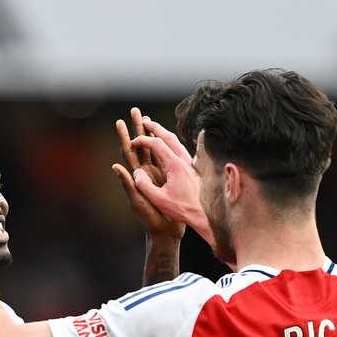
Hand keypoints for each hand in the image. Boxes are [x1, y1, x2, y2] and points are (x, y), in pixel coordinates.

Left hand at [111, 107, 184, 240]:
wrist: (166, 230)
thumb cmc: (149, 218)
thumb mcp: (137, 200)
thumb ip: (127, 184)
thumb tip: (115, 167)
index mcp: (136, 176)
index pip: (129, 153)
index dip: (124, 137)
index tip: (120, 122)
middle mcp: (145, 172)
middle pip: (140, 146)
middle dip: (137, 128)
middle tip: (135, 110)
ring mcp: (156, 174)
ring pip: (153, 150)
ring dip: (150, 134)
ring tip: (148, 120)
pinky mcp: (167, 178)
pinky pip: (164, 159)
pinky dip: (163, 147)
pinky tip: (164, 137)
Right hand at [129, 119, 215, 246]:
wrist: (203, 215)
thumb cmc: (181, 209)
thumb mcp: (158, 199)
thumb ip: (144, 185)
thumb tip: (136, 172)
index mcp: (175, 165)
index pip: (156, 144)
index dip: (142, 141)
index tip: (132, 143)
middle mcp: (184, 161)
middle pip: (168, 136)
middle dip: (155, 127)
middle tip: (144, 121)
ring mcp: (190, 164)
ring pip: (177, 142)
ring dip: (164, 133)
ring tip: (155, 130)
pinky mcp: (193, 169)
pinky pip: (182, 150)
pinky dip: (173, 143)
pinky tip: (171, 146)